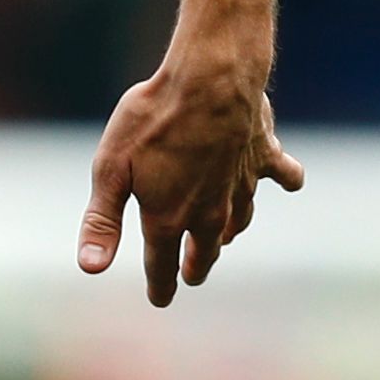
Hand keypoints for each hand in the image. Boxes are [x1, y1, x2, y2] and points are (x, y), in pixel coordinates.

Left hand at [81, 49, 306, 308]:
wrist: (208, 79)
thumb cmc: (152, 119)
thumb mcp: (111, 170)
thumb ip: (102, 221)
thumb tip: (90, 268)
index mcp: (167, 218)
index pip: (162, 266)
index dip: (160, 286)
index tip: (160, 300)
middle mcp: (208, 211)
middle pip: (204, 252)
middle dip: (195, 267)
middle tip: (191, 276)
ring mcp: (240, 186)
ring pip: (240, 222)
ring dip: (230, 233)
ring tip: (224, 238)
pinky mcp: (264, 157)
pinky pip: (284, 175)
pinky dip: (286, 180)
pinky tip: (289, 181)